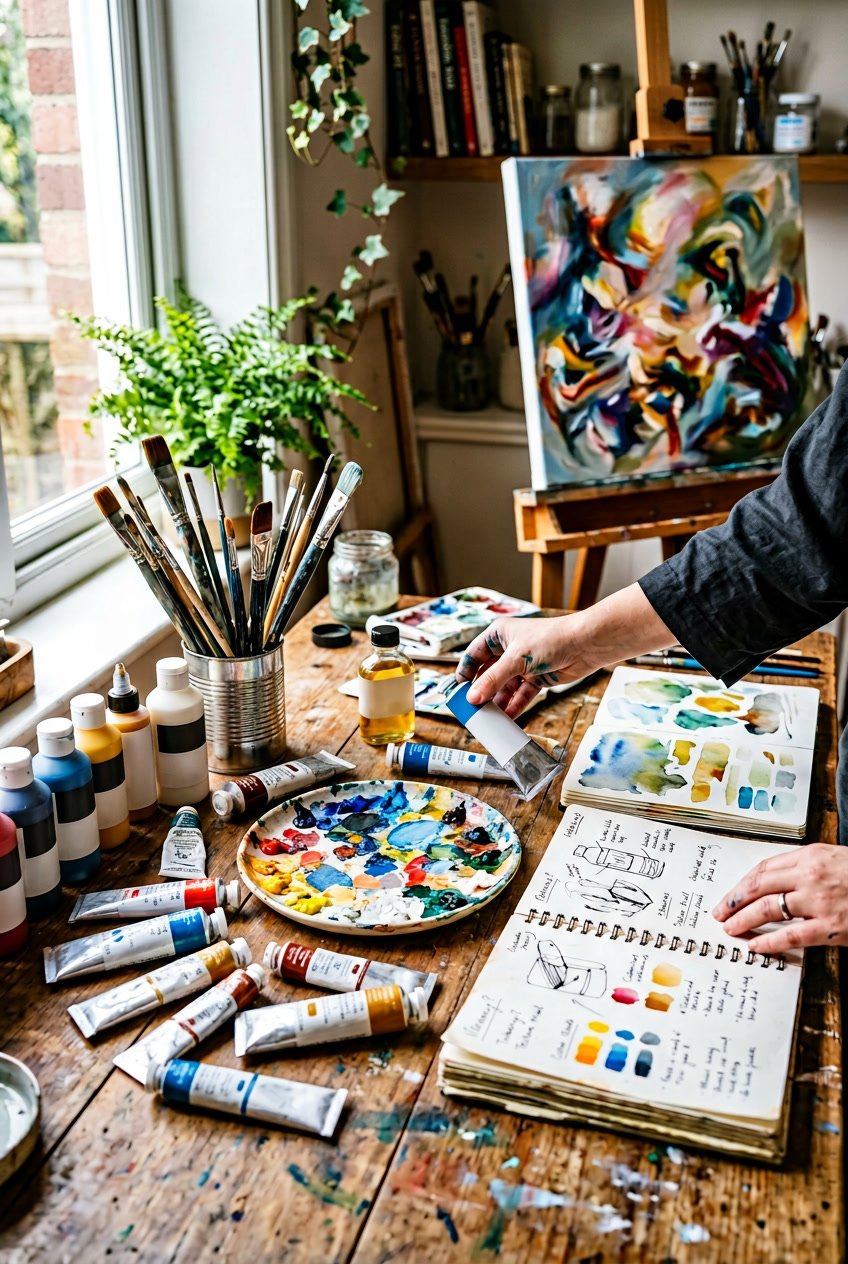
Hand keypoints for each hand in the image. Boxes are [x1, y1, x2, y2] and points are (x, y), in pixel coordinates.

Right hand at [455, 614, 591, 716]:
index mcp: (499, 635)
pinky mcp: (537, 678)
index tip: (457, 691)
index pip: (474, 655)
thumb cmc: (550, 639)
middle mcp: (509, 649)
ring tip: (488, 718)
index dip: (465, 672)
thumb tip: (473, 698)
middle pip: (488, 674)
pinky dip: (514, 705)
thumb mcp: (516, 659)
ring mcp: (523, 665)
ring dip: (498, 701)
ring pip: (505, 687)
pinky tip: (507, 717)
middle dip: (482, 691)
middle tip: (471, 709)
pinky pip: (521, 695)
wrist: (585, 644)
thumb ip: (493, 680)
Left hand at [712, 843, 847, 952]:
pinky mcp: (830, 926)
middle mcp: (811, 875)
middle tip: (720, 912)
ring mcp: (819, 901)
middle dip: (734, 900)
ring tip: (731, 928)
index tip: (730, 894)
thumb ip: (806, 867)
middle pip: (759, 886)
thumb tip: (775, 882)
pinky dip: (769, 942)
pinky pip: (791, 936)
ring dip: (744, 919)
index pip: (764, 868)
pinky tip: (756, 946)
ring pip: (768, 908)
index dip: (742, 883)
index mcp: (810, 855)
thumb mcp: (835, 858)